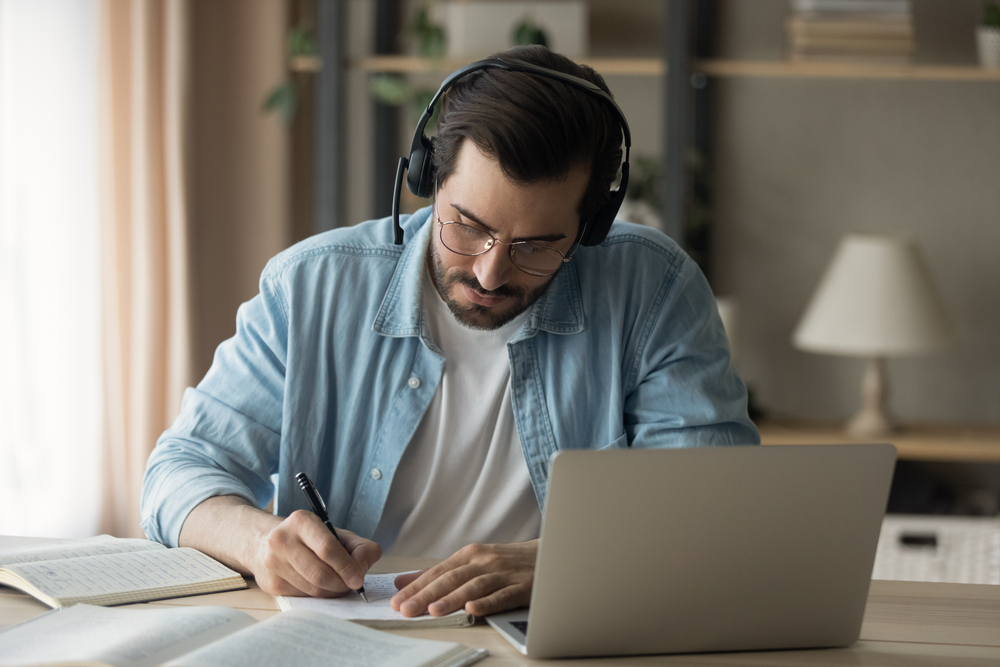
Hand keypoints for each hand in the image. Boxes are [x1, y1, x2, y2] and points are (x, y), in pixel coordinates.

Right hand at [252, 510, 381, 596]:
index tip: (358, 579)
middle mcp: (282, 540)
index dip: (346, 567)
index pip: (327, 548)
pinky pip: (302, 597)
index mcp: (301, 521)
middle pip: (319, 573)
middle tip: (351, 586)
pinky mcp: (270, 583)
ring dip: (331, 592)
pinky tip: (321, 587)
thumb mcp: (334, 533)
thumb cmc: (308, 538)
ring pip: (312, 589)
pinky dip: (318, 596)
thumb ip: (358, 546)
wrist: (264, 542)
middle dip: (341, 584)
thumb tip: (363, 568)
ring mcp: (273, 563)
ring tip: (339, 585)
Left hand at [390, 540, 535, 616]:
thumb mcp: (472, 562)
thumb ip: (439, 573)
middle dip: (426, 594)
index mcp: (470, 555)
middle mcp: (484, 561)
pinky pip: (502, 596)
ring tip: (432, 610)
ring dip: (452, 598)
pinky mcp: (522, 587)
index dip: (416, 586)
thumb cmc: (506, 562)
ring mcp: (503, 573)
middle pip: (451, 578)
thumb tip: (402, 581)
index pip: (437, 571)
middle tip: (405, 609)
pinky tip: (473, 609)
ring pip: (474, 587)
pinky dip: (487, 602)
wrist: (549, 556)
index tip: (396, 600)